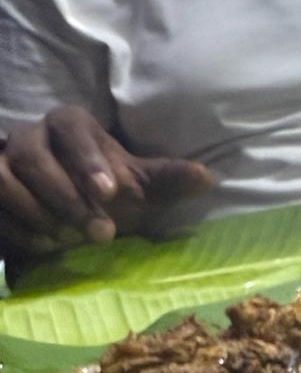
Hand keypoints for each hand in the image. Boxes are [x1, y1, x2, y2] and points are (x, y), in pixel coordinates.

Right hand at [0, 106, 212, 262]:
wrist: (65, 216)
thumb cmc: (106, 196)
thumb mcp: (140, 189)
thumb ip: (168, 181)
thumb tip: (207, 178)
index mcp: (70, 126)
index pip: (71, 127)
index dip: (87, 158)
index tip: (110, 192)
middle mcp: (32, 137)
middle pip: (35, 156)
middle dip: (69, 198)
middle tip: (101, 234)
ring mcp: (4, 162)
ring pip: (5, 178)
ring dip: (38, 213)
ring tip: (67, 240)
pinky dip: (17, 227)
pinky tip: (43, 246)